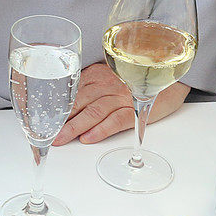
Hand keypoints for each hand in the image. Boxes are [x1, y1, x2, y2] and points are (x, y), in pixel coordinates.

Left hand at [53, 63, 190, 145]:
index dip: (57, 107)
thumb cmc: (140, 77)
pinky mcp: (137, 108)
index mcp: (98, 75)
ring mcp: (122, 96)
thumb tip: (70, 99)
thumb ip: (93, 85)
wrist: (172, 76)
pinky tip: (88, 138)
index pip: (72, 92)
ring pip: (93, 112)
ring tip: (62, 140)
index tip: (44, 119)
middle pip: (78, 103)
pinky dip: (101, 130)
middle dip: (61, 120)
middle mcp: (108, 84)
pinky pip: (116, 120)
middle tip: (46, 133)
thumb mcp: (112, 76)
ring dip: (75, 127)